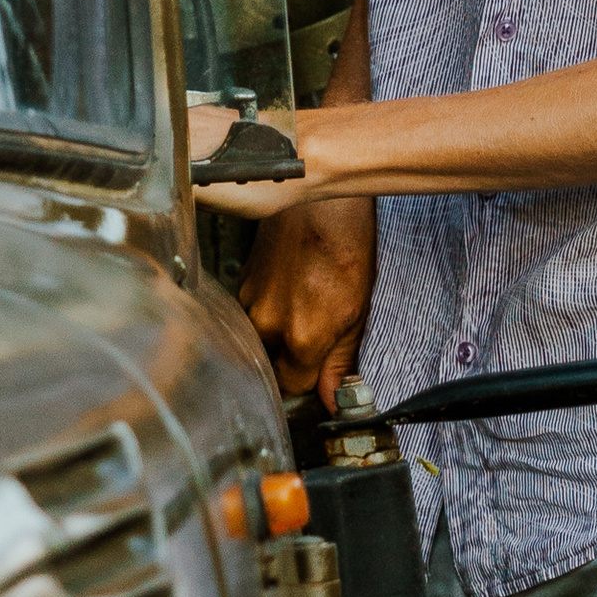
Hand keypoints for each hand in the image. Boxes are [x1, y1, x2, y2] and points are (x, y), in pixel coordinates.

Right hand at [237, 191, 377, 405]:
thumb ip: (340, 361)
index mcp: (302, 337)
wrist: (317, 197)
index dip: (310, 383)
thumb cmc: (344, 242)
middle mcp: (267, 325)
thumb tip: (331, 399)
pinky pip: (252, 314)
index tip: (320, 374)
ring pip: (261, 340)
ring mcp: (248, 302)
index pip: (295, 389)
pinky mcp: (239, 283)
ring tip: (305, 304)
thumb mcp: (357, 310)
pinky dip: (269, 310)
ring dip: (279, 335)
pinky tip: (290, 289)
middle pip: (273, 368)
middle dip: (292, 361)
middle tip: (317, 337)